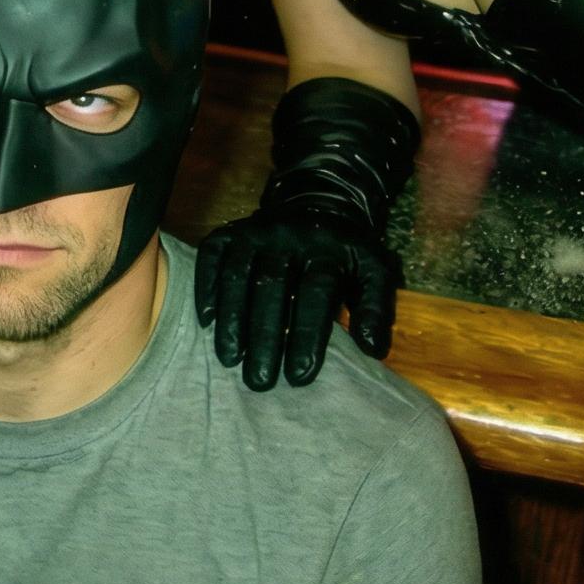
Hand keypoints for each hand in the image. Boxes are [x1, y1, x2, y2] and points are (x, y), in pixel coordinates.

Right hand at [193, 203, 400, 390]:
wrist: (318, 203)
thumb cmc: (345, 255)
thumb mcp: (375, 272)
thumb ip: (377, 309)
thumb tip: (373, 349)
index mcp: (328, 249)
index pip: (316, 292)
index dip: (307, 334)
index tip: (300, 376)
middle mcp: (289, 237)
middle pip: (273, 285)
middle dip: (265, 335)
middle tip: (260, 380)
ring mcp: (256, 231)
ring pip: (239, 274)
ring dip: (233, 318)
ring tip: (230, 359)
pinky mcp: (231, 231)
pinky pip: (212, 257)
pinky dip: (206, 287)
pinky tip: (206, 320)